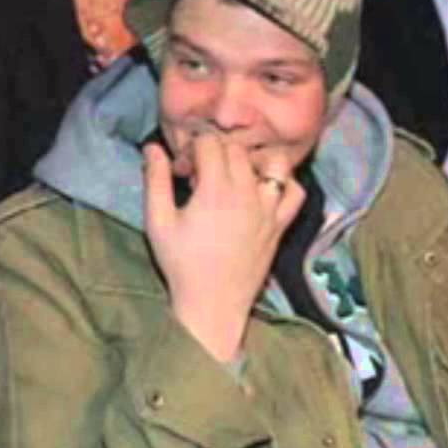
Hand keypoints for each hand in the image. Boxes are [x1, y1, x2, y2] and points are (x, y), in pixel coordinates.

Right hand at [143, 134, 305, 361]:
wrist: (213, 304)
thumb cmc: (181, 264)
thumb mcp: (159, 222)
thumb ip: (156, 180)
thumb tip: (152, 148)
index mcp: (216, 188)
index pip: (209, 143)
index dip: (191, 149)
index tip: (180, 170)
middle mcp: (248, 192)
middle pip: (237, 149)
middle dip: (215, 152)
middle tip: (199, 175)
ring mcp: (269, 207)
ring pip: (271, 161)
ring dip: (252, 159)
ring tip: (234, 174)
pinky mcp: (281, 224)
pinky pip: (295, 191)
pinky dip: (283, 182)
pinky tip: (262, 190)